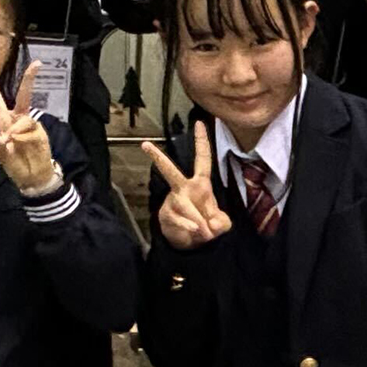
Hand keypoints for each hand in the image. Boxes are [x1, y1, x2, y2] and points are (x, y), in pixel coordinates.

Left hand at [0, 62, 58, 193]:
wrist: (31, 178)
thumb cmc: (15, 165)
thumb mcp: (2, 157)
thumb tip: (1, 137)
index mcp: (5, 122)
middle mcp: (19, 120)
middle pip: (23, 96)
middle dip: (29, 80)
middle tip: (37, 64)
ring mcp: (31, 126)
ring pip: (24, 118)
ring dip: (16, 129)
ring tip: (11, 141)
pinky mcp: (40, 133)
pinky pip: (31, 131)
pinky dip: (23, 137)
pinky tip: (19, 144)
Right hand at [140, 131, 234, 250]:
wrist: (193, 244)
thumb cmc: (208, 226)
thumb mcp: (222, 224)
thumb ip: (220, 222)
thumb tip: (208, 223)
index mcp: (200, 184)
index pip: (202, 159)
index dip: (202, 141)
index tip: (199, 123)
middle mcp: (184, 189)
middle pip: (170, 171)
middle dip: (158, 158)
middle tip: (145, 144)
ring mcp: (173, 201)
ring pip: (182, 204)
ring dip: (196, 219)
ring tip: (204, 231)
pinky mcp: (166, 215)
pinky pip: (177, 218)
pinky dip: (189, 226)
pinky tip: (194, 231)